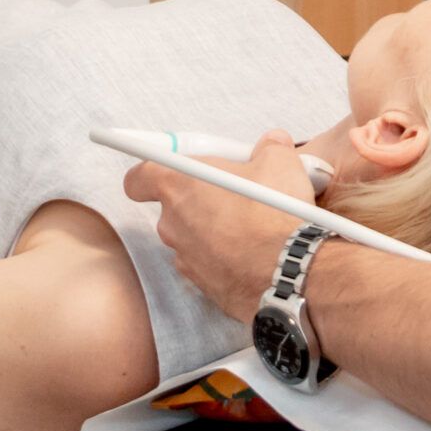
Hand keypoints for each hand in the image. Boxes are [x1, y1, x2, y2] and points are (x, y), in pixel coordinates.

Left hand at [123, 130, 310, 320]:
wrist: (292, 271)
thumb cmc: (275, 214)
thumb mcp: (279, 162)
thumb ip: (269, 148)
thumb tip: (273, 144)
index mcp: (179, 184)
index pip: (139, 178)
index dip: (153, 171)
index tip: (174, 169)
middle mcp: (173, 223)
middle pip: (173, 205)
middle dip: (201, 198)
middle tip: (234, 192)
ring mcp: (186, 257)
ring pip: (193, 236)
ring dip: (215, 229)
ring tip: (253, 224)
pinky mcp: (203, 285)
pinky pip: (209, 263)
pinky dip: (226, 257)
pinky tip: (255, 251)